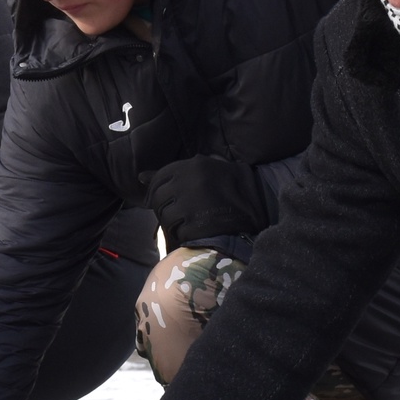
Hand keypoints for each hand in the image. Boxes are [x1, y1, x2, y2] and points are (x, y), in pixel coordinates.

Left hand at [144, 155, 267, 248]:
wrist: (259, 208)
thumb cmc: (234, 190)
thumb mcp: (208, 171)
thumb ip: (176, 173)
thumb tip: (140, 177)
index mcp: (193, 165)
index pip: (159, 178)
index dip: (157, 192)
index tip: (163, 200)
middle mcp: (189, 179)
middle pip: (158, 197)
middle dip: (164, 208)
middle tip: (178, 214)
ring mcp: (191, 201)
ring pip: (164, 214)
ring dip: (172, 222)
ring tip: (189, 223)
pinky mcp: (194, 221)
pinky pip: (175, 229)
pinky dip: (182, 233)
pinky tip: (195, 232)